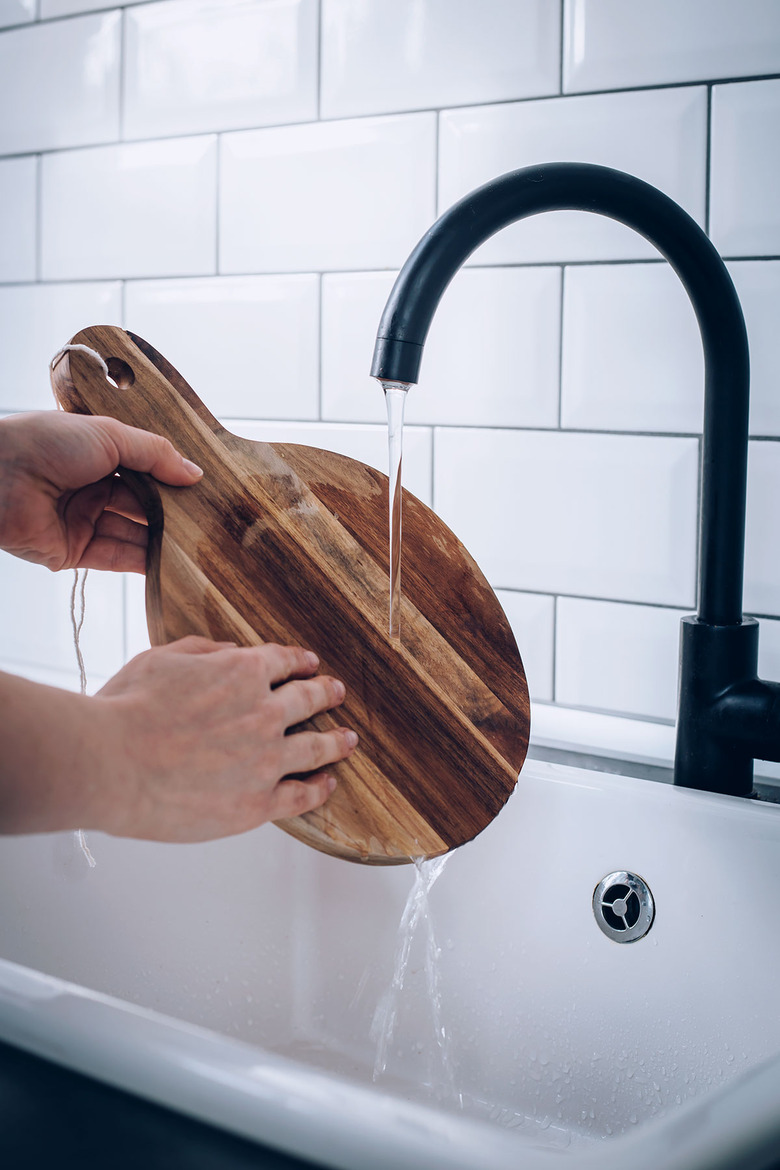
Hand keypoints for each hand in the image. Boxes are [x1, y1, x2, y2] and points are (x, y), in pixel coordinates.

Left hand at [0, 410, 202, 572]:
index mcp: (97, 455)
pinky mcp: (74, 551)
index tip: (203, 490)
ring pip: (133, 533)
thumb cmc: (45, 443)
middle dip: (172, 513)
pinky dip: (143, 561)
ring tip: (198, 545)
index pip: (145, 471)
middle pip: (142, 505)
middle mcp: (91, 488)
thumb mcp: (109, 435)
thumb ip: (156, 454)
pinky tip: (172, 562)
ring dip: (163, 539)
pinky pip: (116, 557)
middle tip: (208, 522)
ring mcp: (83, 520)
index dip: (171, 480)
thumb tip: (195, 473)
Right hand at [91, 638, 356, 841]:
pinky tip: (326, 783)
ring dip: (336, 740)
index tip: (309, 663)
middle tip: (336, 692)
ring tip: (349, 739)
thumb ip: (203, 651)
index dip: (299, 661)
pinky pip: (301, 795)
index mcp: (241, 672)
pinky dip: (319, 787)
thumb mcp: (161, 658)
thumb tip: (231, 651)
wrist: (110, 763)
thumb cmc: (125, 710)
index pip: (282, 661)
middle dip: (326, 693)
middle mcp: (263, 713)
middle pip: (309, 699)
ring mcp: (265, 760)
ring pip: (317, 747)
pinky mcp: (256, 803)